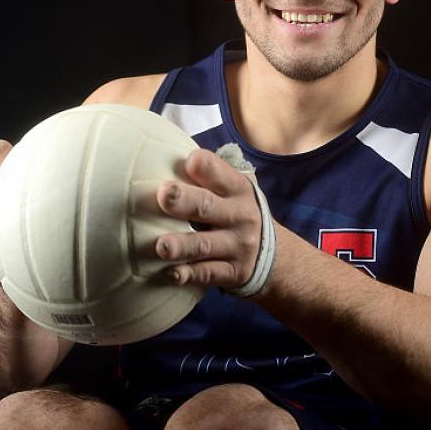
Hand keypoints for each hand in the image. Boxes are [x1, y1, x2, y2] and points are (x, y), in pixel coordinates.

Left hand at [154, 147, 261, 287]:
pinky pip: (208, 274)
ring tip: (162, 246)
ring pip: (204, 245)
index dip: (206, 167)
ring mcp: (237, 245)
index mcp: (237, 188)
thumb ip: (206, 177)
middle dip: (184, 200)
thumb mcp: (232, 191)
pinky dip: (189, 274)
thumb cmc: (234, 211)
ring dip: (182, 245)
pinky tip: (171, 273)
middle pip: (207, 206)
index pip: (220, 173)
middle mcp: (240, 215)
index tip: (189, 162)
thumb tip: (157, 155)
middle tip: (163, 194)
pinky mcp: (233, 272)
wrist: (273, 255)